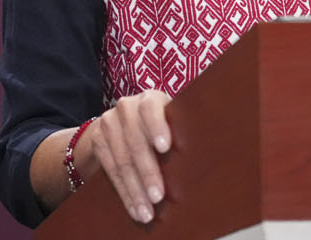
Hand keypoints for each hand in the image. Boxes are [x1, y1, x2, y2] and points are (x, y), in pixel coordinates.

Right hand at [83, 89, 171, 223]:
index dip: (157, 127)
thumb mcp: (171, 121)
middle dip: (147, 172)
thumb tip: (211, 154)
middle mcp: (127, 107)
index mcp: (150, 99)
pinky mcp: (98, 140)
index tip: (165, 148)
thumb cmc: (161, 127)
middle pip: (135, 142)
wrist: (123, 123)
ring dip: (135, 190)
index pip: (150, 109)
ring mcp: (109, 122)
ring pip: (122, 161)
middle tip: (158, 197)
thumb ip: (183, 131)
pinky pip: (110, 171)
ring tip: (147, 211)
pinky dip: (124, 193)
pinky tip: (134, 208)